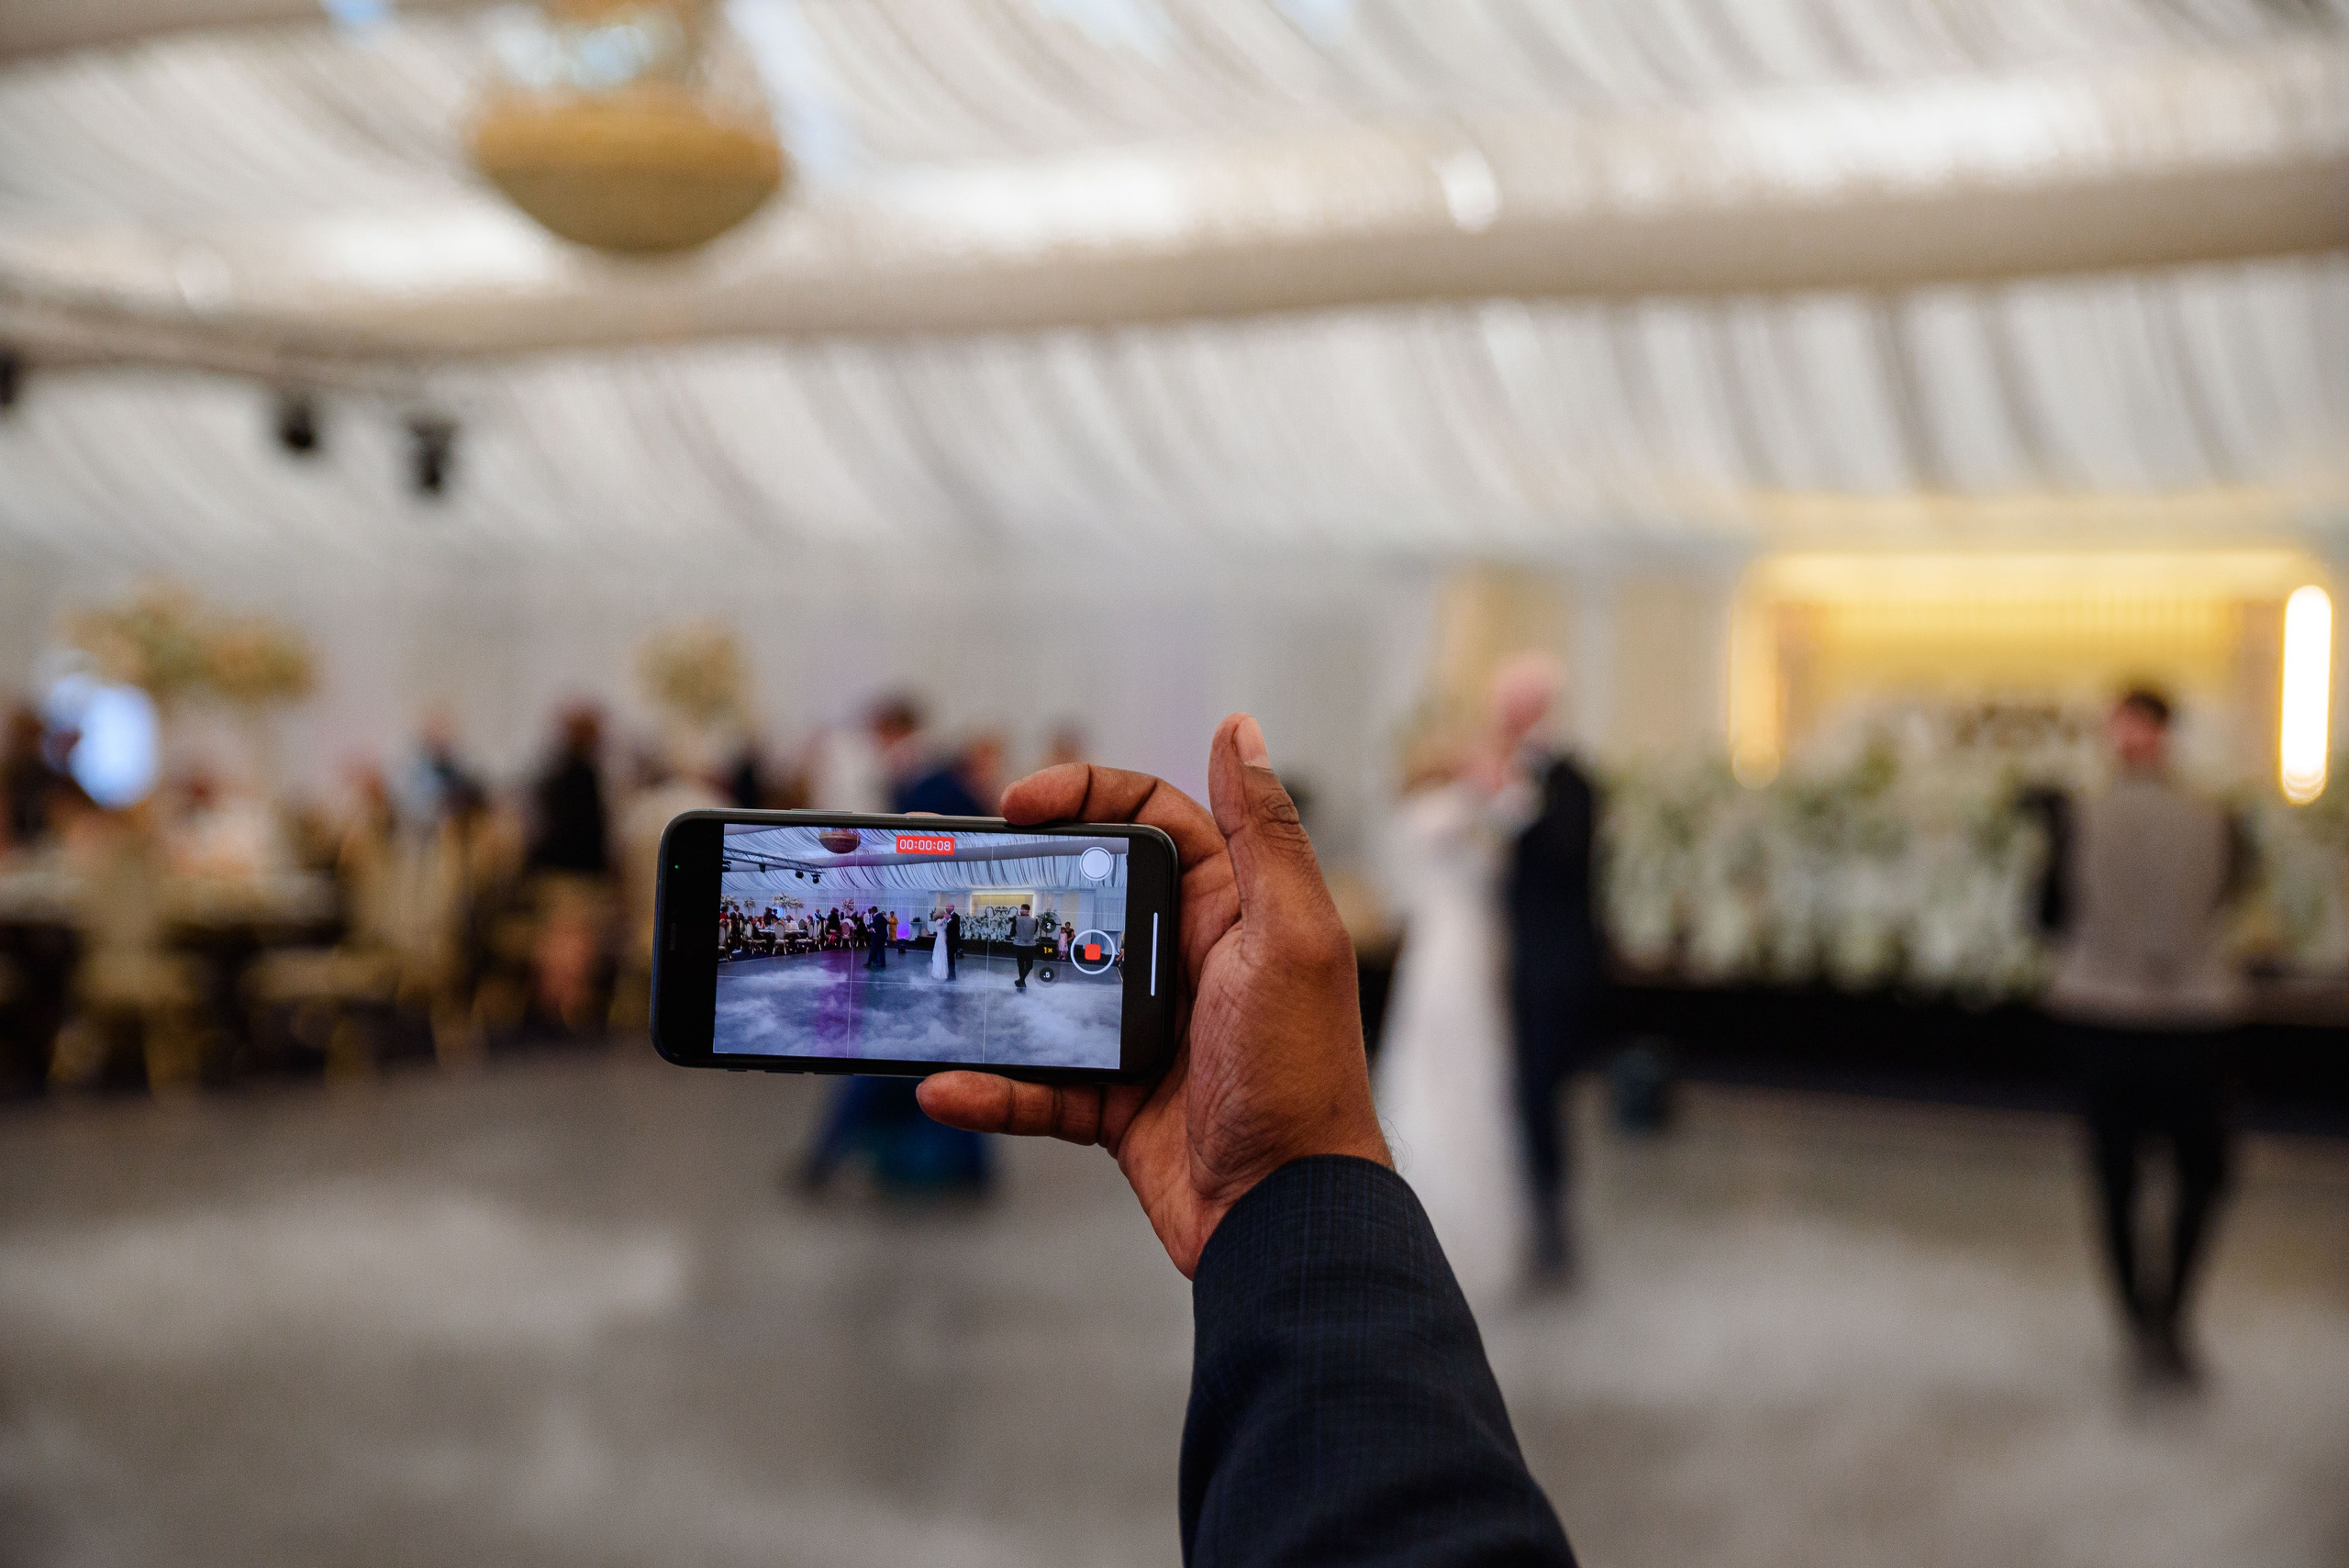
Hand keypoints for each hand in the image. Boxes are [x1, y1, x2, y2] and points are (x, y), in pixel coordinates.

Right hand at [917, 713, 1388, 1276]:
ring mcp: (1146, 1032)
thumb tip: (1238, 729)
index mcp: (1230, 909)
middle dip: (1014, 881)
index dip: (1083, 793)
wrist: (1291, 1215)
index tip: (1017, 802)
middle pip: (1084, 896)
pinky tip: (945, 1084)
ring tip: (927, 972)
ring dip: (987, 988)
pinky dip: (990, 1087)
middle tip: (946, 873)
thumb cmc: (1303, 1073)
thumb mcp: (1290, 937)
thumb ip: (1262, 833)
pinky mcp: (1116, 1102)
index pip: (1150, 818)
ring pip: (1046, 990)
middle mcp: (1185, 960)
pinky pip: (1036, 1085)